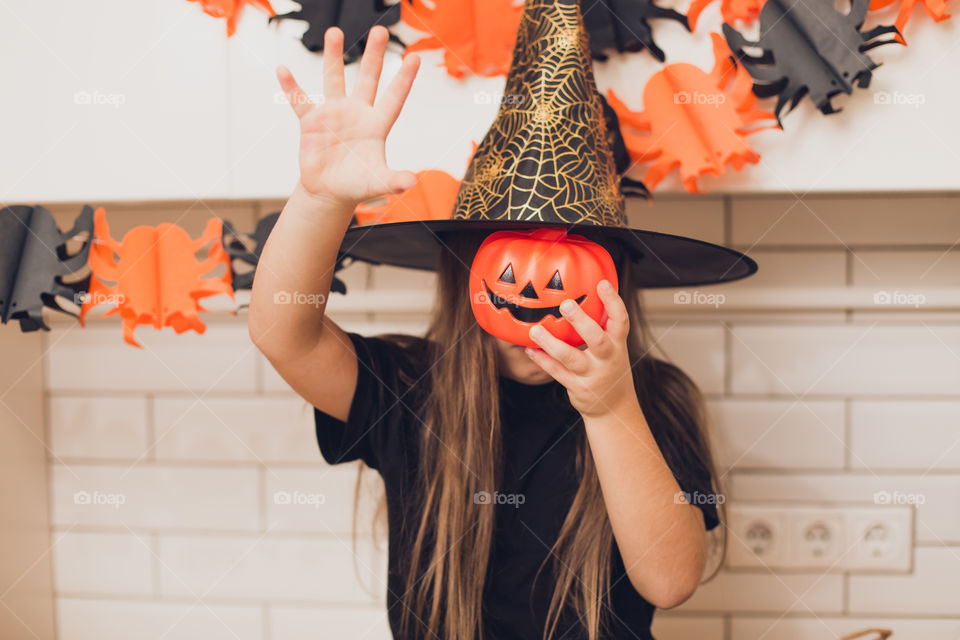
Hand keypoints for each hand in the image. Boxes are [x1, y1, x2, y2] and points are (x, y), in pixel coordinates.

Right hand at [276, 26, 420, 207]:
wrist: (329, 192)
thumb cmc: (357, 186)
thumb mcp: (377, 183)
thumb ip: (394, 181)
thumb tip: (411, 183)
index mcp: (376, 125)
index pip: (393, 98)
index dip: (404, 79)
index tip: (415, 57)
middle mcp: (357, 113)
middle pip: (368, 79)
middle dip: (374, 55)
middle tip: (380, 30)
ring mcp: (334, 115)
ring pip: (334, 80)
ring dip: (333, 57)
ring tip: (334, 32)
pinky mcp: (312, 123)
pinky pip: (300, 101)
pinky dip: (291, 87)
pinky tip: (283, 70)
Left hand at [525, 280, 636, 418]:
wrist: (615, 406)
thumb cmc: (609, 365)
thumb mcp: (614, 345)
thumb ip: (602, 323)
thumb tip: (585, 290)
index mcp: (618, 344)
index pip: (620, 321)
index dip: (612, 302)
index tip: (601, 283)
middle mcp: (608, 358)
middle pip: (597, 339)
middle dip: (581, 322)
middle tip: (565, 304)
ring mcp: (592, 374)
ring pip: (571, 358)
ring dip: (552, 343)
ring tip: (535, 329)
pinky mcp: (578, 387)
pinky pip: (557, 372)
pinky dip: (543, 360)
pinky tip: (529, 349)